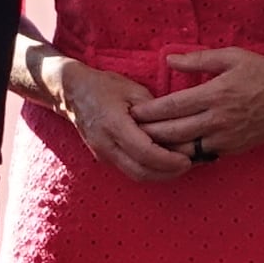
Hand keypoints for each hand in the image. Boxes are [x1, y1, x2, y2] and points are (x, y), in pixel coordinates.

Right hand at [40, 54, 195, 181]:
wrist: (73, 93)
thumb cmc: (104, 86)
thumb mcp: (133, 90)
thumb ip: (155, 110)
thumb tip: (180, 126)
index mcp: (113, 124)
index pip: (145, 152)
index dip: (169, 160)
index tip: (188, 159)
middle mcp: (106, 144)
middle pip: (141, 172)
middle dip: (169, 173)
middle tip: (190, 164)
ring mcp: (103, 154)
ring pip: (136, 175)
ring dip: (160, 175)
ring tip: (181, 165)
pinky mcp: (104, 157)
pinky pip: (130, 170)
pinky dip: (150, 170)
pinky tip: (165, 162)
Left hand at [131, 48, 263, 161]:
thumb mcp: (233, 57)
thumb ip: (199, 59)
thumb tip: (169, 59)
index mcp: (216, 93)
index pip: (172, 106)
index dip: (149, 112)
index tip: (132, 112)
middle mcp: (219, 119)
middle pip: (173, 132)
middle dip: (149, 133)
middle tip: (130, 131)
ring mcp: (226, 137)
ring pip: (185, 149)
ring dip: (163, 148)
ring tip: (145, 142)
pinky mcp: (233, 149)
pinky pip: (202, 155)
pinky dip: (184, 153)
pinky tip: (171, 149)